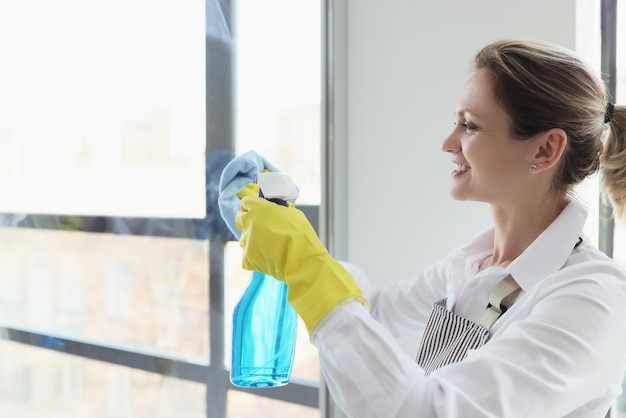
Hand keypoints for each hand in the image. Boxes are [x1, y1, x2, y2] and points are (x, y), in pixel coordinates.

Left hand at [235, 195, 368, 332]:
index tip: (256, 210)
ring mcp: (247, 240)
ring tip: (267, 246)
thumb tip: (275, 211)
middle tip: (260, 227)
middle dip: (248, 221)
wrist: (301, 260)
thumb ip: (278, 210)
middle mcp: (249, 222)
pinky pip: (247, 255)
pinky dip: (254, 257)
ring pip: (244, 238)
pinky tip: (267, 258)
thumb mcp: (292, 214)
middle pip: (239, 219)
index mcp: (259, 208)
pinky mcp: (247, 257)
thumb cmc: (301, 234)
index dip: (251, 206)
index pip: (246, 202)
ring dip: (252, 240)